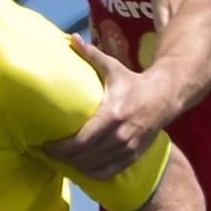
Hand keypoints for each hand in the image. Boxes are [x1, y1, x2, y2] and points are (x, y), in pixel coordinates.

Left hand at [44, 35, 174, 178]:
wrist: (164, 97)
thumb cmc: (133, 82)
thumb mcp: (113, 67)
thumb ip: (91, 54)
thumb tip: (71, 38)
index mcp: (113, 115)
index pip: (80, 141)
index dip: (60, 147)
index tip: (46, 144)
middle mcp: (120, 135)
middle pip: (84, 156)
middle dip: (62, 157)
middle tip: (48, 152)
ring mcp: (127, 148)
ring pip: (93, 167)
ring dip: (74, 166)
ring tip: (61, 158)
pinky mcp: (132, 157)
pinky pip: (106, 172)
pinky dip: (91, 172)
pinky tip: (80, 166)